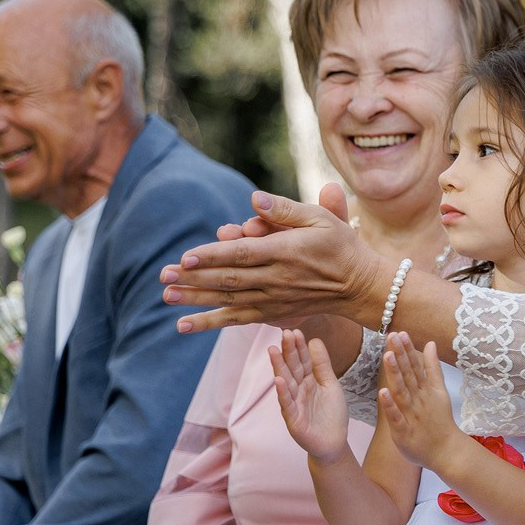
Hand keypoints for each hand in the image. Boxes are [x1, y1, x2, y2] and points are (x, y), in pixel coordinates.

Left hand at [162, 183, 388, 334]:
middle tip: (164, 275)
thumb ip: (286, 209)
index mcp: (287, 252)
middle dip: (195, 278)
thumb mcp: (321, 218)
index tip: (186, 257)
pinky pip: (238, 319)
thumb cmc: (341, 245)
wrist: (361, 286)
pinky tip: (185, 325)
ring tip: (167, 296)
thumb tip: (253, 199)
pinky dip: (211, 322)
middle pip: (230, 279)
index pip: (243, 255)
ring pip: (229, 300)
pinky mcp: (274, 313)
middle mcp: (278, 279)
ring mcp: (275, 299)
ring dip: (196, 299)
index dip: (214, 256)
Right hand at [270, 331, 352, 461]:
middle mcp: (298, 390)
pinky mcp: (293, 420)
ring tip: (273, 350)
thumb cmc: (331, 414)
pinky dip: (283, 392)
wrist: (334, 443)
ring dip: (279, 367)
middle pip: (292, 368)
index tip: (295, 331)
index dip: (299, 347)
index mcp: (308, 381)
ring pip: (286, 383)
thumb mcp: (331, 385)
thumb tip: (314, 340)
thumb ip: (323, 365)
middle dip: (288, 351)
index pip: (302, 360)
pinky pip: (287, 404)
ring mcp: (294, 404)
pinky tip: (278, 380)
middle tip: (284, 333)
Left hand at [379, 333, 458, 468]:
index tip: (400, 333)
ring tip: (388, 356)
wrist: (447, 451)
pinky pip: (396, 417)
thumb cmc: (439, 421)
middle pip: (409, 375)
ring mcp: (412, 415)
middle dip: (400, 355)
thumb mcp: (439, 391)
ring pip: (402, 392)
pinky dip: (390, 405)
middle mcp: (419, 400)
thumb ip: (432, 368)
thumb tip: (429, 343)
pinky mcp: (404, 431)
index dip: (407, 350)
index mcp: (426, 390)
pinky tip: (383, 392)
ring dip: (396, 374)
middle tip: (392, 336)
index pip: (415, 367)